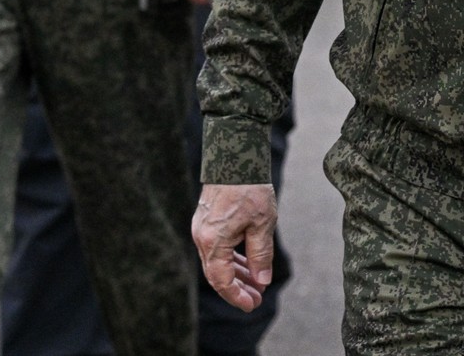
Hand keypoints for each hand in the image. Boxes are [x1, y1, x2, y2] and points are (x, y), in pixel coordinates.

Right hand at [193, 183, 275, 311]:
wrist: (235, 158)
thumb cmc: (250, 190)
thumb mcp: (262, 224)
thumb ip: (260, 255)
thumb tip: (262, 281)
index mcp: (213, 242)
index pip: (222, 280)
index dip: (237, 296)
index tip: (252, 305)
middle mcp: (202, 238)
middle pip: (217, 274)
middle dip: (237, 289)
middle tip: (256, 299)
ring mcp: (201, 230)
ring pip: (217, 261)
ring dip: (235, 274)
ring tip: (256, 284)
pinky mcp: (206, 222)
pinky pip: (217, 248)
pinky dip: (231, 258)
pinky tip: (246, 263)